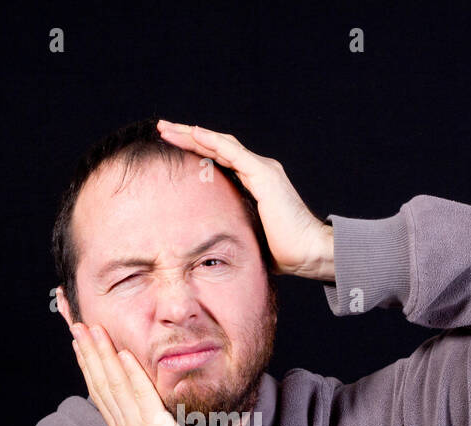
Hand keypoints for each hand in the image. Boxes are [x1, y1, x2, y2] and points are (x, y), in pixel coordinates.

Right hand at [69, 321, 212, 425]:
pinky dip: (132, 376)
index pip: (101, 394)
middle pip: (101, 384)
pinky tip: (124, 355)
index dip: (90, 368)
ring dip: (103, 356)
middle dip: (89, 354)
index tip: (80, 346)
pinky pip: (142, 398)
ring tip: (94, 331)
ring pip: (115, 386)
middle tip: (78, 327)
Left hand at [157, 119, 334, 281]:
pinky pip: (233, 153)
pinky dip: (212, 141)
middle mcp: (258, 170)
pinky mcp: (264, 175)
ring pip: (221, 145)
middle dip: (188, 137)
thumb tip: (211, 244)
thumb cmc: (282, 252)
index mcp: (254, 182)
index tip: (171, 147)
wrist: (307, 253)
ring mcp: (262, 170)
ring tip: (167, 128)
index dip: (195, 151)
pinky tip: (194, 133)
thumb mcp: (248, 235)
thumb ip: (233, 228)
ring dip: (193, 135)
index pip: (219, 160)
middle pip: (217, 147)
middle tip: (162, 129)